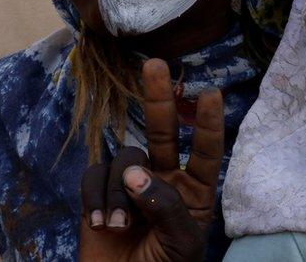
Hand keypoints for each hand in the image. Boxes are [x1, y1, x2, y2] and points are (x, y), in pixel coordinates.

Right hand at [79, 59, 223, 261]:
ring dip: (120, 191)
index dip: (208, 123)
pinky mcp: (98, 194)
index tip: (211, 93)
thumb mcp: (180, 241)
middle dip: (160, 98)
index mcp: (194, 191)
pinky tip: (100, 224)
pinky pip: (94, 176)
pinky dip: (95, 197)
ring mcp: (130, 186)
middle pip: (164, 131)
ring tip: (121, 226)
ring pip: (125, 160)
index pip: (206, 150)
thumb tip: (135, 171)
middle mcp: (164, 180)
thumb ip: (165, 204)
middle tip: (155, 65)